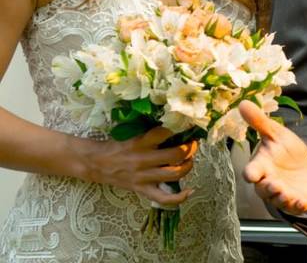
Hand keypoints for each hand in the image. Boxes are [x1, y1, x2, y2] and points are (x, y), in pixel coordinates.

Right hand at [80, 126, 196, 205]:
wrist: (95, 163)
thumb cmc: (117, 146)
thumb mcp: (133, 135)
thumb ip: (153, 133)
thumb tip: (177, 127)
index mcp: (140, 142)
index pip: (164, 133)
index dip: (179, 128)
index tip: (187, 126)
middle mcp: (143, 159)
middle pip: (175, 155)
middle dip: (189, 149)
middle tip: (193, 144)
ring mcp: (143, 177)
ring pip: (174, 174)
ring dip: (188, 166)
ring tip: (189, 160)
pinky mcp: (141, 190)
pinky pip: (163, 198)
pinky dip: (179, 197)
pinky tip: (190, 191)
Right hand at [239, 100, 306, 214]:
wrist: (305, 169)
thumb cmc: (286, 152)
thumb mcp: (276, 135)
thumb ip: (260, 122)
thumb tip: (243, 103)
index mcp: (261, 166)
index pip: (252, 172)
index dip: (251, 173)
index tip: (251, 173)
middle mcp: (267, 182)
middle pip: (262, 188)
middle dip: (268, 187)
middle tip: (274, 183)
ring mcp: (280, 194)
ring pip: (276, 199)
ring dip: (280, 196)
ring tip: (285, 191)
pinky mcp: (293, 201)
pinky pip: (292, 206)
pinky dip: (295, 204)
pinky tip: (299, 201)